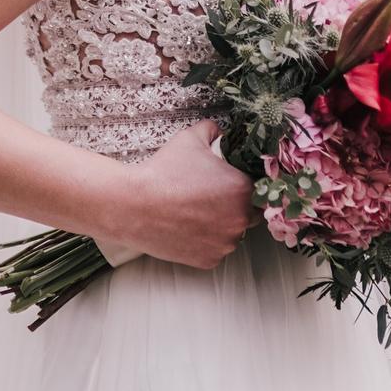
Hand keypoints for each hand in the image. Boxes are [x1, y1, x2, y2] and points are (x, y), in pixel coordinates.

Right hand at [111, 117, 255, 270]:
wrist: (133, 206)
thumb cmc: (163, 171)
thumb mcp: (190, 139)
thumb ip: (213, 130)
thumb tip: (220, 131)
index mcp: (242, 189)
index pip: (257, 186)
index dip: (243, 183)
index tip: (227, 182)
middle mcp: (240, 219)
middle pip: (249, 212)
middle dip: (236, 205)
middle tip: (211, 197)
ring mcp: (225, 243)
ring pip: (233, 233)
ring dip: (222, 225)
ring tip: (197, 213)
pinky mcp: (208, 260)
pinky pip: (216, 249)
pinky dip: (207, 242)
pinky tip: (189, 228)